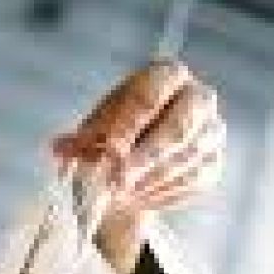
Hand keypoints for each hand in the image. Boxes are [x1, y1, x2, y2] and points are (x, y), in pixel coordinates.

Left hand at [52, 59, 224, 273]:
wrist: (141, 159)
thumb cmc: (118, 134)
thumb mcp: (96, 130)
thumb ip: (82, 139)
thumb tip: (59, 147)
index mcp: (168, 75)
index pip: (151, 94)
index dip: (128, 124)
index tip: (108, 149)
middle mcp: (199, 98)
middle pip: (178, 128)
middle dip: (144, 158)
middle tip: (116, 181)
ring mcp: (211, 133)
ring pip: (184, 160)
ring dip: (147, 181)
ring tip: (119, 194)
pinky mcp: (214, 164)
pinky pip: (190, 182)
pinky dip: (160, 194)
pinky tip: (137, 198)